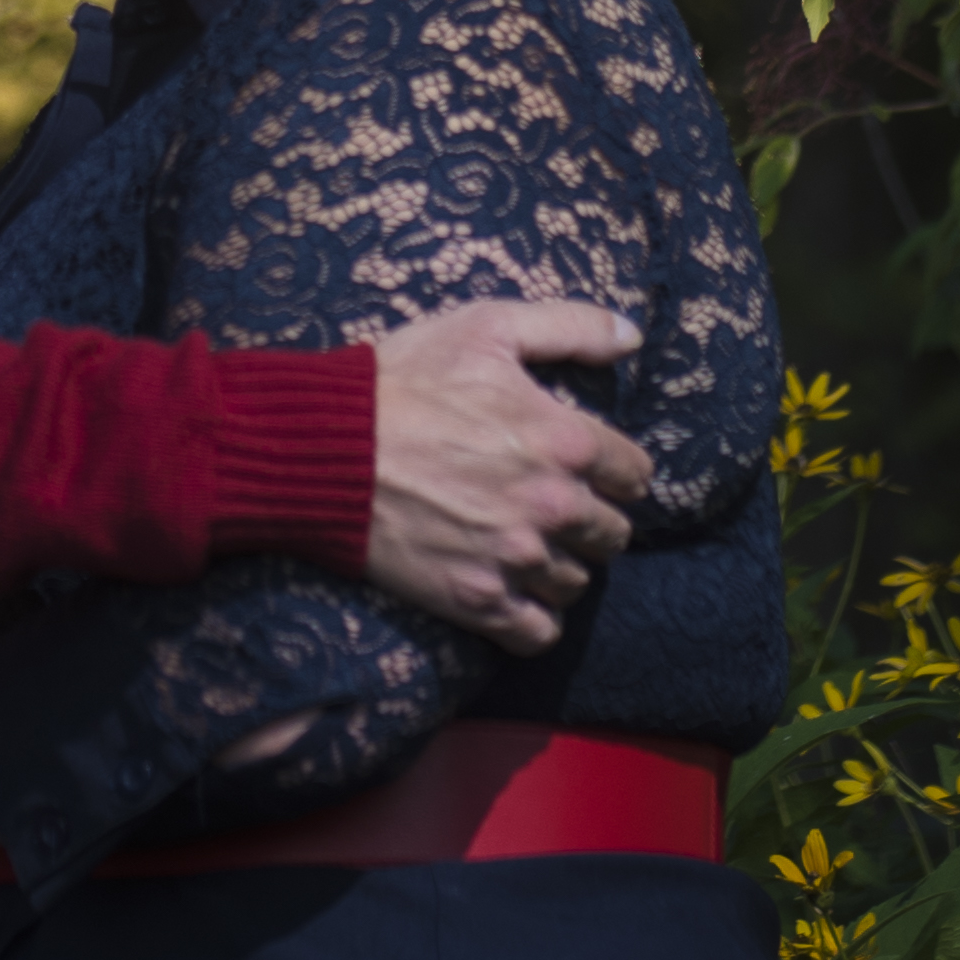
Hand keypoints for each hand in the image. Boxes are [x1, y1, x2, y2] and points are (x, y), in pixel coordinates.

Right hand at [360, 294, 650, 649]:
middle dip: (589, 520)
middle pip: (612, 534)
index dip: (613, 469)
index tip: (586, 468)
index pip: (634, 474)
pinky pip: (538, 632)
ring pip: (576, 582)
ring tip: (526, 546)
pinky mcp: (479, 600)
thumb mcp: (488, 327)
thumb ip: (571, 327)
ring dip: (560, 566)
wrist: (325, 447)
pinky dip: (533, 619)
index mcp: (566, 439)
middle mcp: (553, 505)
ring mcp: (516, 558)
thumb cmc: (404, 381)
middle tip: (553, 507)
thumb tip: (632, 335)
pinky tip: (514, 594)